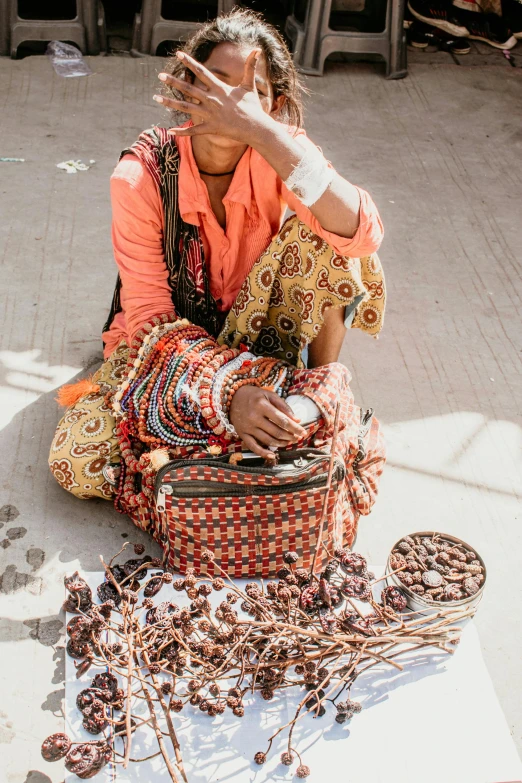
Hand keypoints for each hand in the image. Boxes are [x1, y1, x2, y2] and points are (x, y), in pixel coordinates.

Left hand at [154, 50, 272, 144]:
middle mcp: (212, 101)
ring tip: (156, 98)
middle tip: (160, 75)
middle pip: (188, 89)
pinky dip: (182, 132)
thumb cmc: (252, 107)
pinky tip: (170, 131)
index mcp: (219, 89)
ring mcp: (210, 115)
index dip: (189, 62)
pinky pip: (194, 131)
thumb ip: (250, 67)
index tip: (178, 54)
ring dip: (170, 103)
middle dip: (173, 82)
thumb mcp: (249, 86)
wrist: (255, 128)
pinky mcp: (211, 128)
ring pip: (185, 108)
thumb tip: (257, 50)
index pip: (201, 72)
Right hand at [229, 386, 306, 460]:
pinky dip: (263, 453)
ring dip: (281, 443)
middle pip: (276, 432)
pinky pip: (253, 447)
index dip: (294, 427)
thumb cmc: (253, 395)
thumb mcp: (269, 395)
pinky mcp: (242, 434)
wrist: (231, 398)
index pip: (282, 420)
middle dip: (290, 436)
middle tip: (298, 437)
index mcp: (262, 405)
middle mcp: (254, 417)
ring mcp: (247, 427)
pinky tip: (273, 455)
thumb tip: (297, 420)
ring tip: (289, 442)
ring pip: (268, 440)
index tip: (303, 431)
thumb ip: (283, 406)